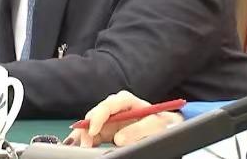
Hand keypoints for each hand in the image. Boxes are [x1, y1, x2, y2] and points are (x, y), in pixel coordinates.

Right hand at [64, 90, 183, 147]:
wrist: (166, 128)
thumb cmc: (162, 123)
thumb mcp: (155, 125)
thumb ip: (139, 129)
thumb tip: (119, 138)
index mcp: (128, 101)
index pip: (110, 104)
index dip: (99, 116)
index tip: (93, 129)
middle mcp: (117, 107)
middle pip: (97, 113)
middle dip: (88, 127)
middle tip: (85, 143)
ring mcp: (111, 118)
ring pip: (92, 123)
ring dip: (85, 134)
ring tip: (81, 145)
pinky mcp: (108, 129)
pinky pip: (94, 133)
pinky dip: (87, 138)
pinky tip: (80, 143)